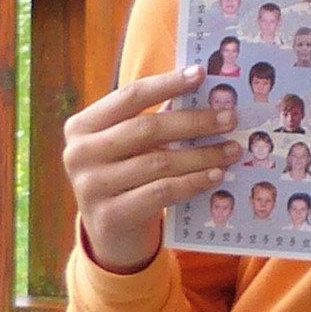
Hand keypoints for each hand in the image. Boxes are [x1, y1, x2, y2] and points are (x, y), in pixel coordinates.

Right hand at [64, 65, 236, 271]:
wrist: (111, 238)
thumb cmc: (126, 181)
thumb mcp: (130, 149)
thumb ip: (153, 122)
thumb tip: (204, 96)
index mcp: (81, 127)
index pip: (129, 96)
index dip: (167, 83)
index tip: (201, 73)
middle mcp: (79, 154)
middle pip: (146, 128)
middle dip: (194, 122)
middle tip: (230, 118)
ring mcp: (91, 186)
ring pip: (158, 162)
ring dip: (201, 155)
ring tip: (231, 149)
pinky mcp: (110, 215)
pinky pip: (161, 192)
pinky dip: (192, 182)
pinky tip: (216, 175)